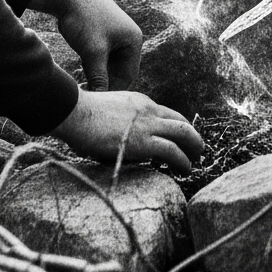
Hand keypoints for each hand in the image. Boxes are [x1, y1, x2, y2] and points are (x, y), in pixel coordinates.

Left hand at [33, 0, 142, 90]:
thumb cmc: (84, 19)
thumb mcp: (93, 51)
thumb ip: (99, 76)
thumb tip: (101, 98)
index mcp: (133, 40)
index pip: (128, 75)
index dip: (113, 90)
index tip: (98, 101)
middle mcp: (127, 39)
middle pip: (119, 71)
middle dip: (104, 82)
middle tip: (88, 95)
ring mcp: (114, 36)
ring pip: (108, 65)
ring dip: (96, 75)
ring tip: (82, 85)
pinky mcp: (102, 35)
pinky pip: (100, 57)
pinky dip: (91, 66)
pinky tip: (79, 73)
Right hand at [53, 88, 204, 175]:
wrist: (74, 112)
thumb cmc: (80, 115)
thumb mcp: (106, 111)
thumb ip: (118, 121)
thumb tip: (116, 138)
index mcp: (139, 101)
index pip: (165, 113)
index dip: (176, 127)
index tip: (179, 138)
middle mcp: (148, 109)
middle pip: (180, 121)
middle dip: (192, 136)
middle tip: (196, 149)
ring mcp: (147, 124)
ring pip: (183, 134)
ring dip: (193, 148)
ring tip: (195, 161)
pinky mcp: (143, 141)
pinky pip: (172, 151)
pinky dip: (183, 161)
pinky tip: (185, 170)